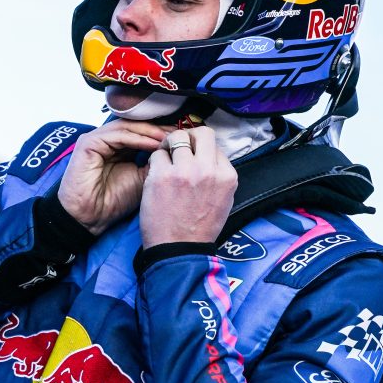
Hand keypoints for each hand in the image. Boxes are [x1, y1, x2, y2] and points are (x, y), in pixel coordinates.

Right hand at [58, 119, 170, 235]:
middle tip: (179, 133)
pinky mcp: (88, 144)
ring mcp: (96, 140)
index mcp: (119, 147)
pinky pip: (117, 135)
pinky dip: (137, 138)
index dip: (163, 133)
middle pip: (136, 125)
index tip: (185, 138)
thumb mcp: (143, 180)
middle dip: (159, 129)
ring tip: (168, 138)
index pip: (142, 132)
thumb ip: (157, 164)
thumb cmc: (113, 202)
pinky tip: (153, 143)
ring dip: (150, 132)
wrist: (90, 218)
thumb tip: (178, 152)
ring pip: (128, 127)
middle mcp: (107, 140)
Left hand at [140, 127, 237, 248]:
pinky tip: (156, 174)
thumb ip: (218, 175)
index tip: (193, 156)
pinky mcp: (163, 175)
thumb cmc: (199, 228)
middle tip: (178, 145)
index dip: (201, 148)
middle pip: (201, 132)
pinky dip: (155, 162)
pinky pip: (157, 154)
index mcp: (227, 176)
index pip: (215, 145)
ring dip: (169, 147)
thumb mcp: (223, 200)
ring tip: (165, 160)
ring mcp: (185, 171)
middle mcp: (209, 170)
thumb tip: (208, 155)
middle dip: (188, 135)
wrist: (179, 249)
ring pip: (176, 138)